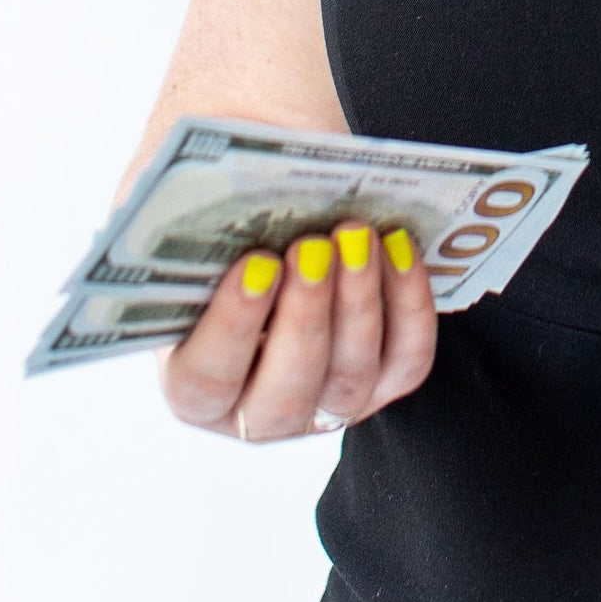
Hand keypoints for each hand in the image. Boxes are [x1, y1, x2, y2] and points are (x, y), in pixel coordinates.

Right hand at [158, 222, 436, 441]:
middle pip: (284, 394)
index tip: (256, 262)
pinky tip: (397, 244)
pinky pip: (406, 358)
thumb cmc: (237, 208)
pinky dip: (409, 302)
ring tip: (358, 235)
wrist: (296, 197)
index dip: (232, 326)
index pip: (205, 379)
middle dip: (303, 317)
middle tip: (312, 247)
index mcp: (191, 382)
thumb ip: (197, 207)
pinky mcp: (385, 380)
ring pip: (348, 379)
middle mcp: (257, 409)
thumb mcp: (201, 204)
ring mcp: (326, 401)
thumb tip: (227, 192)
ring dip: (358, 303)